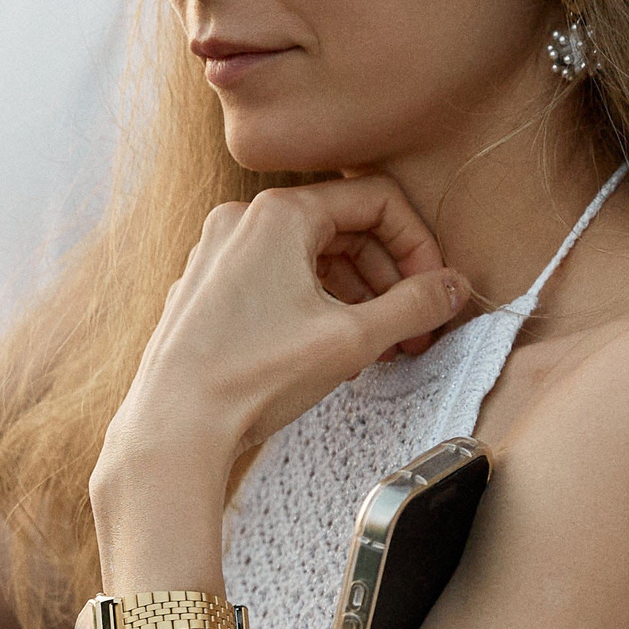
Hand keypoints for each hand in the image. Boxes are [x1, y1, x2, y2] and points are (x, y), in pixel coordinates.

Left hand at [101, 179, 463, 483]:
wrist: (174, 428)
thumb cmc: (253, 377)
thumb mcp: (352, 339)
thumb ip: (414, 306)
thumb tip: (454, 287)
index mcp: (278, 213)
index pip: (376, 201)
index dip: (418, 245)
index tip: (434, 292)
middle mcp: (243, 221)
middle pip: (345, 228)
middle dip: (390, 278)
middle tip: (418, 329)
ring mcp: (220, 254)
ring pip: (312, 257)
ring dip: (358, 296)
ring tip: (384, 349)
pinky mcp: (209, 290)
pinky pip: (278, 281)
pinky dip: (318, 306)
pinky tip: (337, 353)